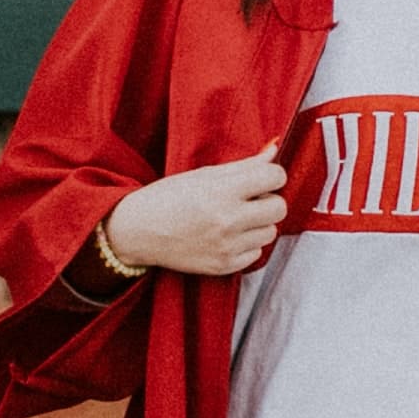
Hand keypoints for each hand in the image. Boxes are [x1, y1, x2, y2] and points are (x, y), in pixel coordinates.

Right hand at [102, 147, 286, 278]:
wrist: (139, 231)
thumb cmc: (169, 197)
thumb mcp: (204, 174)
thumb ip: (244, 165)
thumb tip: (274, 151)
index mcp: (222, 191)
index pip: (274, 177)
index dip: (271, 175)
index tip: (262, 178)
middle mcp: (228, 220)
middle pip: (279, 208)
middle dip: (268, 200)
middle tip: (249, 199)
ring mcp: (227, 246)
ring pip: (270, 232)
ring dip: (258, 224)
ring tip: (235, 218)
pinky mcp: (224, 266)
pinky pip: (256, 254)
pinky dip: (247, 245)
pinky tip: (227, 236)